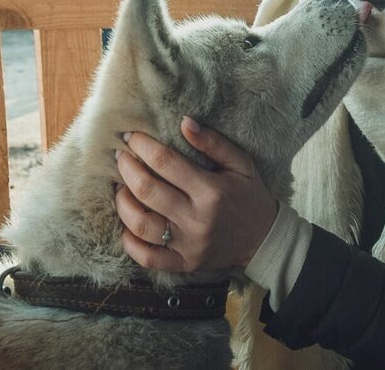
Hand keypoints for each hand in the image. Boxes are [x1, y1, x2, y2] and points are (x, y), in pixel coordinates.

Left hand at [114, 117, 278, 272]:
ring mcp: (188, 244)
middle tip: (121, 158)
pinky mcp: (184, 263)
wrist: (263, 238)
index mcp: (211, 190)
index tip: (131, 136)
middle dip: (127, 170)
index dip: (143, 146)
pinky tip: (126, 225)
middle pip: (147, 191)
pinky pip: (147, 257)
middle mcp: (197, 219)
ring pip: (141, 225)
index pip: (165, 162)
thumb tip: (184, 121)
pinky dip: (129, 243)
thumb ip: (213, 142)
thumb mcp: (240, 163)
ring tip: (121, 188)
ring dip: (123, 203)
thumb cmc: (249, 195)